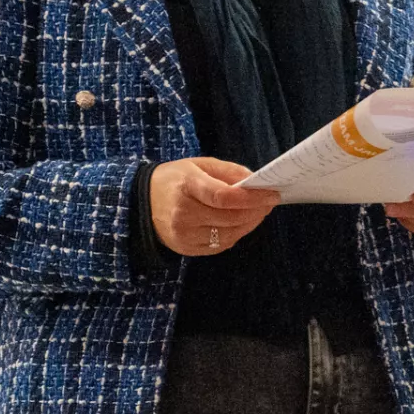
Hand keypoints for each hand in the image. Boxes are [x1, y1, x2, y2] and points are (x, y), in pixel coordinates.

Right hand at [149, 157, 278, 255]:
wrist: (141, 203)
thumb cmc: (175, 179)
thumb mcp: (199, 164)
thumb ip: (229, 171)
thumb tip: (255, 181)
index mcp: (186, 186)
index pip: (224, 197)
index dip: (252, 198)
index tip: (272, 194)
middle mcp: (183, 213)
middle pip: (231, 218)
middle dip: (256, 211)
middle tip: (269, 203)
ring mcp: (184, 234)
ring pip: (229, 235)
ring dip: (249, 224)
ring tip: (258, 212)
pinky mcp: (186, 248)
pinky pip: (220, 246)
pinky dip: (236, 234)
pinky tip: (241, 223)